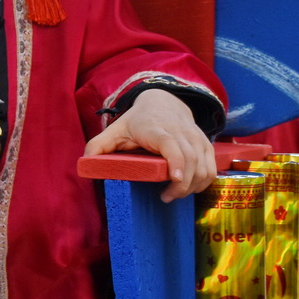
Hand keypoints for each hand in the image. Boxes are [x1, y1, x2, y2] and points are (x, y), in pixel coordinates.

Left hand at [84, 88, 215, 201]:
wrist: (164, 101)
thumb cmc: (138, 121)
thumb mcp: (115, 129)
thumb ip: (98, 145)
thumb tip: (86, 162)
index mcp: (156, 129)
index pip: (171, 144)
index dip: (176, 162)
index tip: (174, 179)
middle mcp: (180, 132)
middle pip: (190, 160)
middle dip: (182, 185)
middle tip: (166, 197)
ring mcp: (196, 138)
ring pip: (204, 165)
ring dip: (194, 185)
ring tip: (174, 194)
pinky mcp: (205, 144)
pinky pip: (212, 167)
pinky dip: (204, 181)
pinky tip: (189, 188)